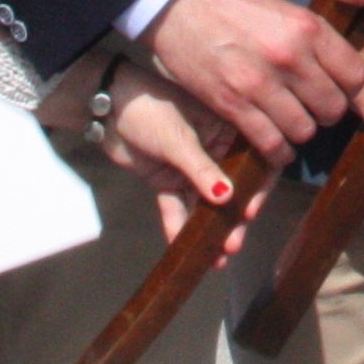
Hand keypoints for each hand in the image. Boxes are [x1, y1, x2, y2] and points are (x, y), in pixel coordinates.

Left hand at [79, 58, 255, 249]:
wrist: (106, 107)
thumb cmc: (149, 107)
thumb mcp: (178, 138)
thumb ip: (201, 169)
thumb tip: (227, 198)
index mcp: (227, 128)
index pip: (254, 159)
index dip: (257, 187)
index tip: (250, 211)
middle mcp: (215, 149)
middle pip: (232, 187)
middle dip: (233, 218)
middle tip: (233, 245)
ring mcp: (191, 166)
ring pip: (205, 202)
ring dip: (210, 228)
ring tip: (218, 257)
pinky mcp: (168, 179)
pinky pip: (177, 205)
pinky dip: (178, 224)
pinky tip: (181, 245)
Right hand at [144, 0, 363, 152]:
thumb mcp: (281, 8)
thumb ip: (309, 39)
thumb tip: (335, 70)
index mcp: (307, 27)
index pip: (355, 76)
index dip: (348, 88)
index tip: (336, 89)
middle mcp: (290, 57)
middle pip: (333, 109)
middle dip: (325, 113)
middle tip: (310, 107)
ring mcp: (260, 83)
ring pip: (304, 131)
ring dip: (298, 132)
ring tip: (288, 122)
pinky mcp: (232, 104)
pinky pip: (271, 144)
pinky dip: (276, 151)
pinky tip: (273, 143)